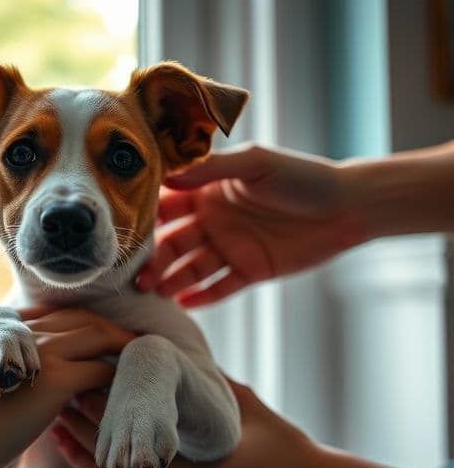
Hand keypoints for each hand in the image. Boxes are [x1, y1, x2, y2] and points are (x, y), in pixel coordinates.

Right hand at [0, 308, 134, 467]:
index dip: (59, 325)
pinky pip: (101, 368)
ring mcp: (36, 354)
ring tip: (133, 351)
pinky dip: (117, 372)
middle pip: (68, 317)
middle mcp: (11, 336)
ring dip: (115, 341)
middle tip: (117, 337)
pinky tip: (127, 382)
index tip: (74, 334)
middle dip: (95, 324)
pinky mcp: (56, 380)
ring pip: (91, 333)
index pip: (32, 319)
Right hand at [135, 144, 363, 305]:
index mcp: (208, 190)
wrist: (348, 207)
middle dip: (151, 257)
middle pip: (172, 242)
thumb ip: (211, 168)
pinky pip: (219, 287)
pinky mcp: (248, 271)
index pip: (167, 204)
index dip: (144, 216)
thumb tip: (166, 175)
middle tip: (132, 273)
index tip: (119, 228)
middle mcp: (212, 220)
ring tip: (151, 291)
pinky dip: (201, 297)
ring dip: (170, 279)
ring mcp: (229, 247)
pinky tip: (182, 305)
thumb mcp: (255, 162)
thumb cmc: (302, 176)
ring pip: (190, 268)